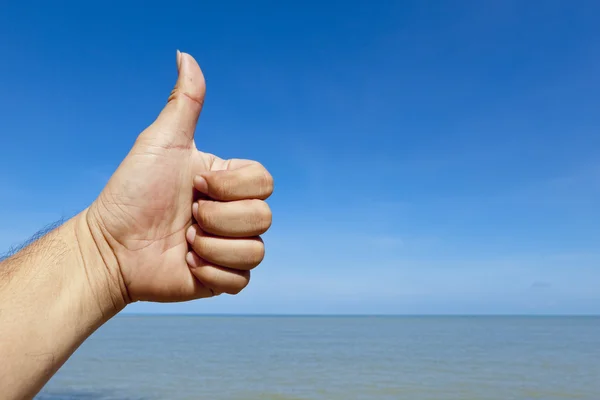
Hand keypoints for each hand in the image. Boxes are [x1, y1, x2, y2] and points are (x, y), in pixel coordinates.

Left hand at [86, 52, 272, 303]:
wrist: (111, 248)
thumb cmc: (132, 193)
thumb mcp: (160, 143)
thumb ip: (185, 104)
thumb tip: (186, 55)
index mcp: (228, 182)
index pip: (265, 182)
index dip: (232, 185)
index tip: (194, 183)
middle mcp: (234, 214)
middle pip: (264, 217)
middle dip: (218, 218)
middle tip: (186, 216)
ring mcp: (230, 248)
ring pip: (256, 250)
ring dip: (213, 247)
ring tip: (184, 242)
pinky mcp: (223, 280)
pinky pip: (242, 280)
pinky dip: (212, 274)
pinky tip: (187, 265)